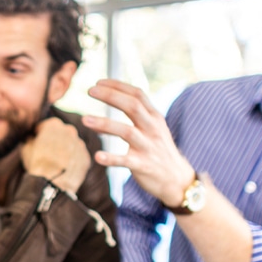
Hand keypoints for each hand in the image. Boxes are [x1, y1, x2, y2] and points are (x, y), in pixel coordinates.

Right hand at [21, 117, 90, 193]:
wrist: (52, 186)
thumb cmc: (37, 165)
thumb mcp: (26, 149)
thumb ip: (30, 140)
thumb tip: (32, 139)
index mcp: (53, 125)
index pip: (45, 126)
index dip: (40, 134)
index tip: (37, 142)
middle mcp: (69, 131)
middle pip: (61, 133)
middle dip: (55, 140)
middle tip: (48, 153)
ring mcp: (79, 144)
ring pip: (71, 144)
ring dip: (65, 150)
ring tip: (57, 163)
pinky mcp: (86, 158)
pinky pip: (78, 156)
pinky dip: (72, 160)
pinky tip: (65, 169)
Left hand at [84, 79, 194, 205]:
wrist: (176, 179)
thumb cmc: (158, 149)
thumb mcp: (152, 128)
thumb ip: (135, 115)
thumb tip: (104, 109)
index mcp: (154, 117)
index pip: (137, 94)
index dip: (118, 86)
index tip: (98, 82)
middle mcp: (152, 129)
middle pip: (132, 107)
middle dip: (111, 96)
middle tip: (90, 91)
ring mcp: (148, 147)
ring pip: (126, 132)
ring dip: (104, 124)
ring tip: (84, 119)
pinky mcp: (143, 165)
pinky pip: (125, 161)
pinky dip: (111, 158)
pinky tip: (97, 156)